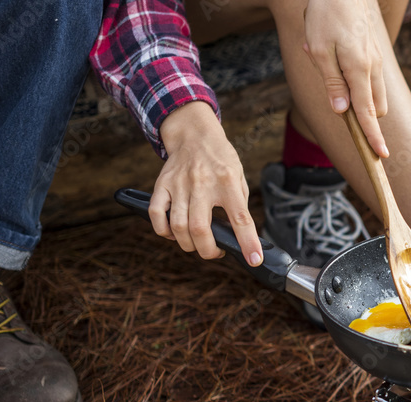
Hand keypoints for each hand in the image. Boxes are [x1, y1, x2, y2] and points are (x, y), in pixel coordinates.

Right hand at [151, 101, 262, 266]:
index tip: (253, 259)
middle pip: (200, 229)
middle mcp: (202, 184)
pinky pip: (156, 214)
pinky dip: (164, 231)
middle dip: (208, 251)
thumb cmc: (220, 159)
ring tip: (197, 243)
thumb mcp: (239, 176)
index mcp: (227, 182)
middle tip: (216, 251)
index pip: (240, 218)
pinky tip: (174, 233)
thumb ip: (239, 204)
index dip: (248, 242)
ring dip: (188, 244)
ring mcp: (179, 184)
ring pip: (177, 226)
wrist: (194, 133)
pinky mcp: (162, 184)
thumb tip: (240, 235)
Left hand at [302, 0, 388, 157]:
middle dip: (363, 118)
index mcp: (359, 70)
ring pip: (375, 96)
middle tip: (337, 101)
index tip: (380, 155)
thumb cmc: (326, 16)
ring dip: (359, 99)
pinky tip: (335, 60)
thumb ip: (332, 83)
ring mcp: (376, 62)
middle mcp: (373, 68)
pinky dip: (358, 84)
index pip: (367, 113)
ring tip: (330, 70)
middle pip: (375, 109)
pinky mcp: (374, 55)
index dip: (373, 136)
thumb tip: (342, 112)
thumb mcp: (320, 50)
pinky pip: (370, 80)